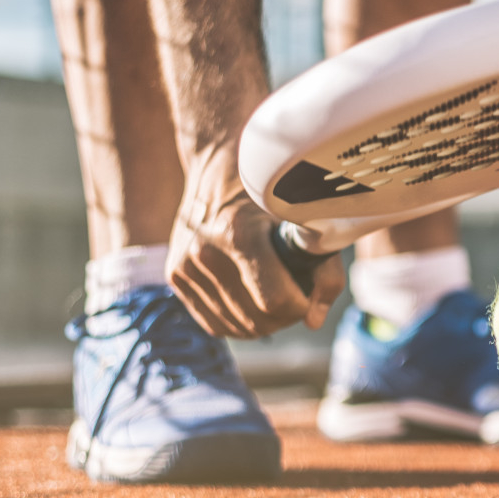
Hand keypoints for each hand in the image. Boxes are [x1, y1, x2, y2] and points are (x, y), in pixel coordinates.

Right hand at [168, 165, 344, 337]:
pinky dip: (240, 323)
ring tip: (276, 299)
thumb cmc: (270, 195)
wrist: (217, 170)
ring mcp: (185, 266)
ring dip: (264, 323)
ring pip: (236, 327)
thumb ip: (323, 272)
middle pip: (256, 319)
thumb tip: (314, 322)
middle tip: (297, 300)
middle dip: (286, 317)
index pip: (275, 300)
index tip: (309, 295)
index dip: (301, 306)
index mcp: (238, 234)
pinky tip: (254, 304)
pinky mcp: (175, 276)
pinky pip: (214, 324)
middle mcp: (205, 252)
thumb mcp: (304, 222)